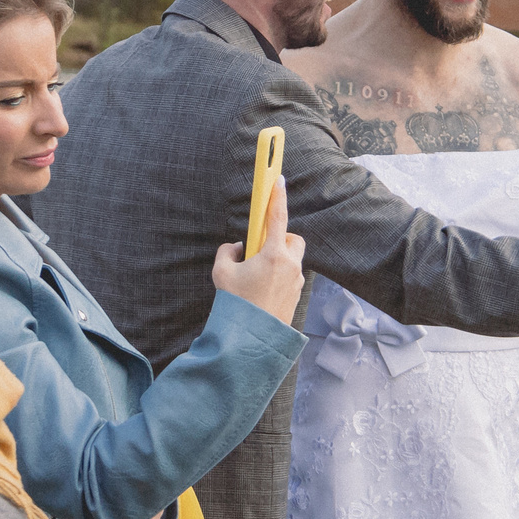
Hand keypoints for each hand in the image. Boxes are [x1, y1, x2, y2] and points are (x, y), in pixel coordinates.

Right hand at [213, 179, 305, 323]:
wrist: (250, 340)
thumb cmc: (236, 305)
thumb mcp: (222, 273)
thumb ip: (228, 251)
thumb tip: (238, 247)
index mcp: (273, 256)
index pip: (277, 217)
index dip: (276, 196)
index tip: (277, 178)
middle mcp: (290, 266)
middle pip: (292, 239)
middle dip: (279, 238)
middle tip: (259, 249)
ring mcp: (296, 282)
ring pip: (291, 259)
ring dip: (278, 259)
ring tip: (256, 276)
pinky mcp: (296, 296)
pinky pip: (290, 277)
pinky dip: (278, 276)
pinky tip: (261, 291)